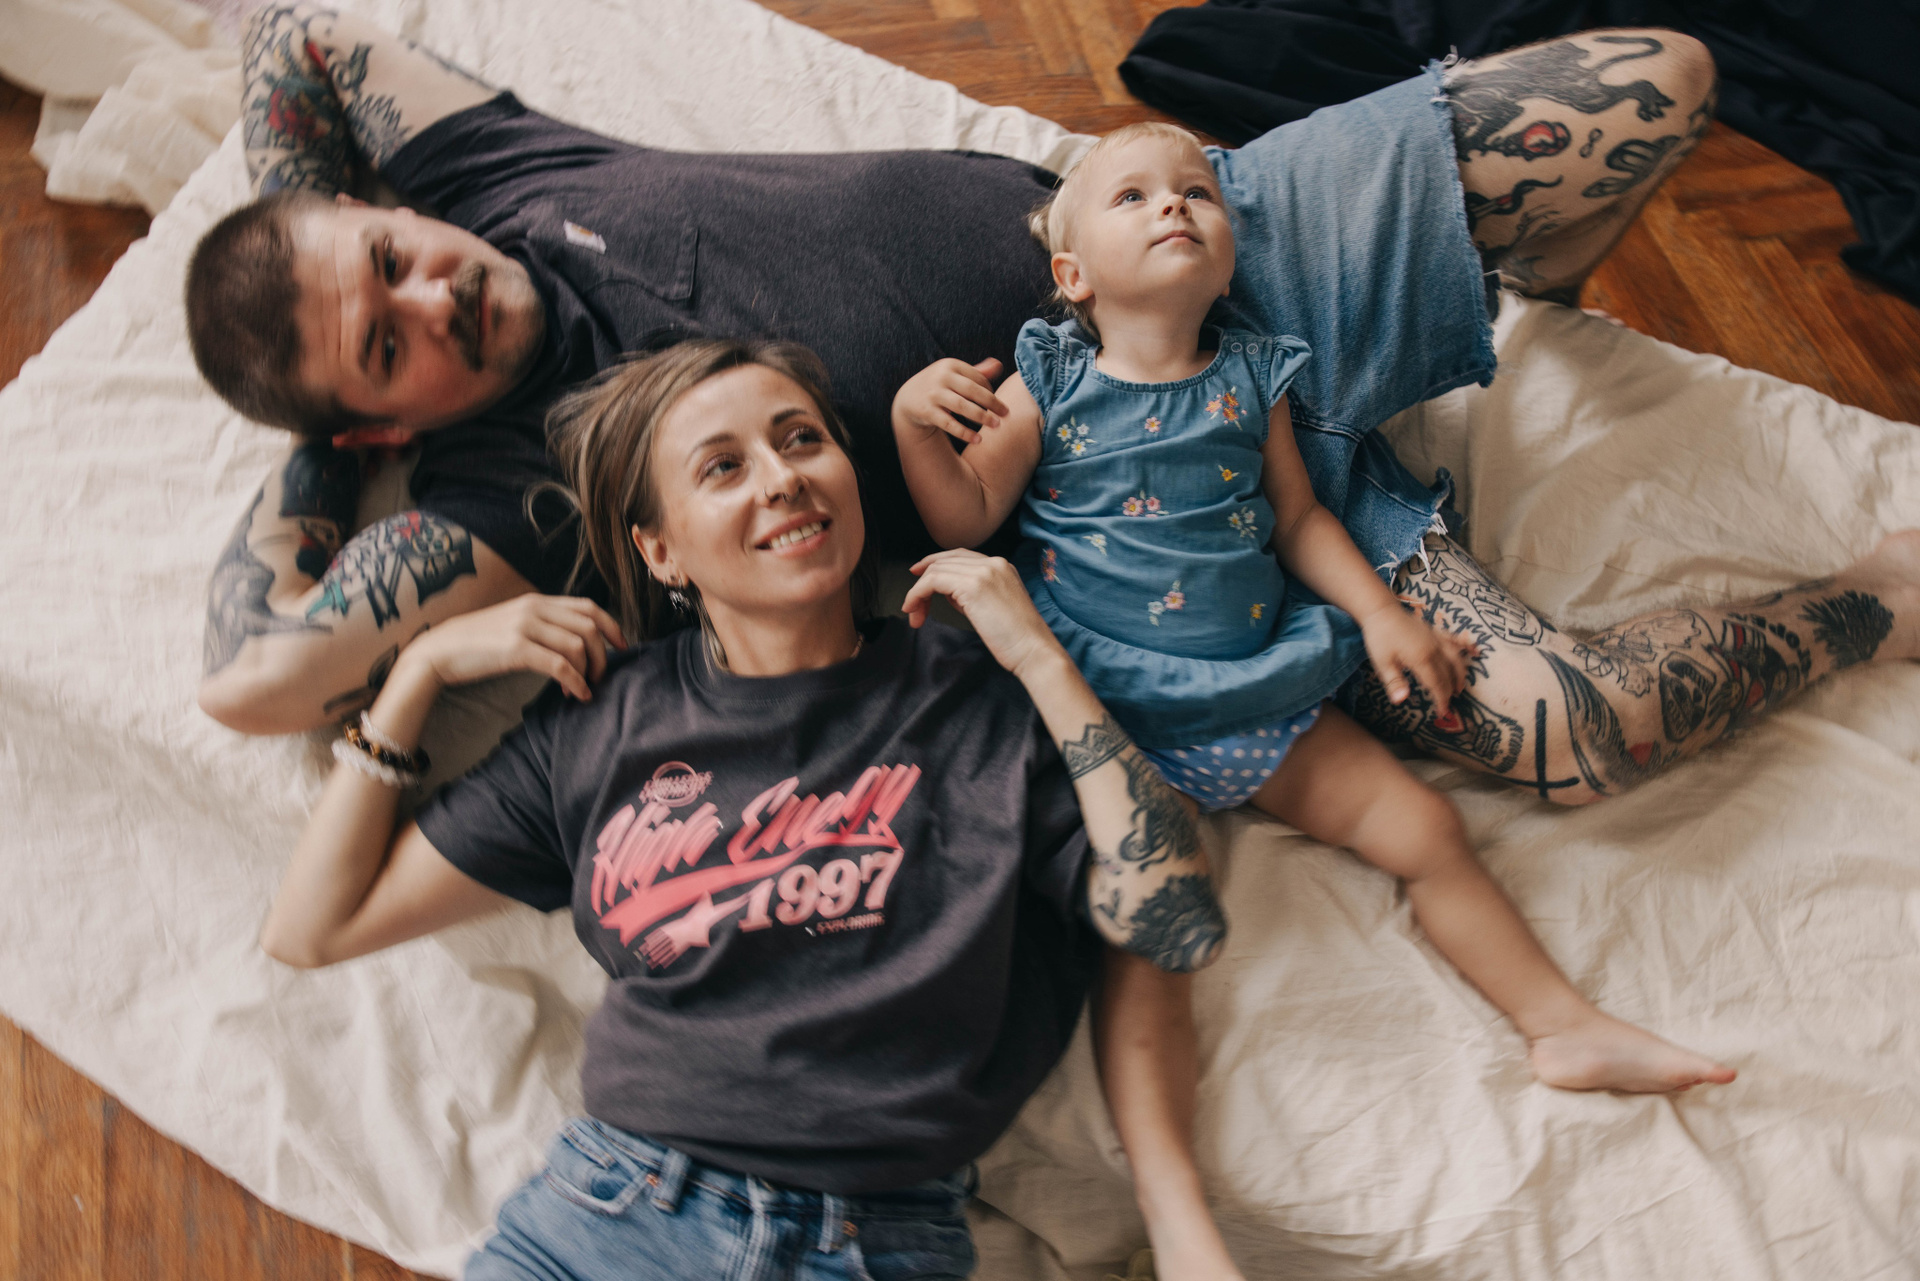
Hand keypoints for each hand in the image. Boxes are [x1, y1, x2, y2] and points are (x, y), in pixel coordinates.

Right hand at [402, 595, 625, 700]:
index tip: (622, 647)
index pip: (588, 607)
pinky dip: (575, 681)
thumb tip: (575, 643)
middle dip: (603, 654)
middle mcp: (534, 608)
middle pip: (590, 626)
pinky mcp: (515, 648)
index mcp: (537, 601)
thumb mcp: (514, 624)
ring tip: (584, 688)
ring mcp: (524, 626)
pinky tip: (576, 694)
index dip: (612, 626)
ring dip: (589, 670)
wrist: (438, 651)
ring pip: (579, 644)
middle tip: (600, 676)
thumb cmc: (477, 644)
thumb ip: (542, 626)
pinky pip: (559, 664)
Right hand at [891, 357, 1008, 445]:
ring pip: (962, 407)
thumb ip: (976, 372)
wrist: (908, 398)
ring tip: (997, 426)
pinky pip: (949, 423)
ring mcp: (933, 394)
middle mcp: (941, 377)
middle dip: (992, 403)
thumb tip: (998, 365)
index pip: (978, 378)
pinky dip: (965, 432)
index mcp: (950, 365)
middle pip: (972, 390)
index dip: (990, 391)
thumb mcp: (954, 375)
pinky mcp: (927, 411)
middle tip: (1006, 414)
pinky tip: (978, 440)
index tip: (996, 403)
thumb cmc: (939, 385)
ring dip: (982, 417)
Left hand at [903, 550, 1064, 682]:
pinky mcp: (973, 586)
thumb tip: (947, 592)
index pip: (960, 555)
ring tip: (914, 614)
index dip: (935, 563)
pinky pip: (933, 582)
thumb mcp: (994, 607)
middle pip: (945, 560)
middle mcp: (993, 563)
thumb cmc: (1017, 639)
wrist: (1034, 650)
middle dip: (923, 579)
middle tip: (911, 601)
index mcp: (1002, 566)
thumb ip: (972, 593)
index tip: (918, 576)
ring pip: (936, 570)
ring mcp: (984, 572)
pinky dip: (917, 594)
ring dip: (918, 592)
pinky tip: (914, 610)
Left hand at [1358, 601, 1476, 713]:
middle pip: (1448, 675)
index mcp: (1422, 659)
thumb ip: (1394, 682)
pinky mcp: (1435, 631)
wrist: (1381, 610)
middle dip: (1449, 691)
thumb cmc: (1379, 637)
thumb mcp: (1382, 663)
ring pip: (1456, 659)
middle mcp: (1434, 649)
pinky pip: (1455, 640)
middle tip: (1448, 704)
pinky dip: (1466, 647)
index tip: (1442, 712)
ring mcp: (1437, 639)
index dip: (1441, 700)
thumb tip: (1401, 701)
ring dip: (1460, 675)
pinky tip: (1475, 651)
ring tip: (1459, 689)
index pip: (1437, 684)